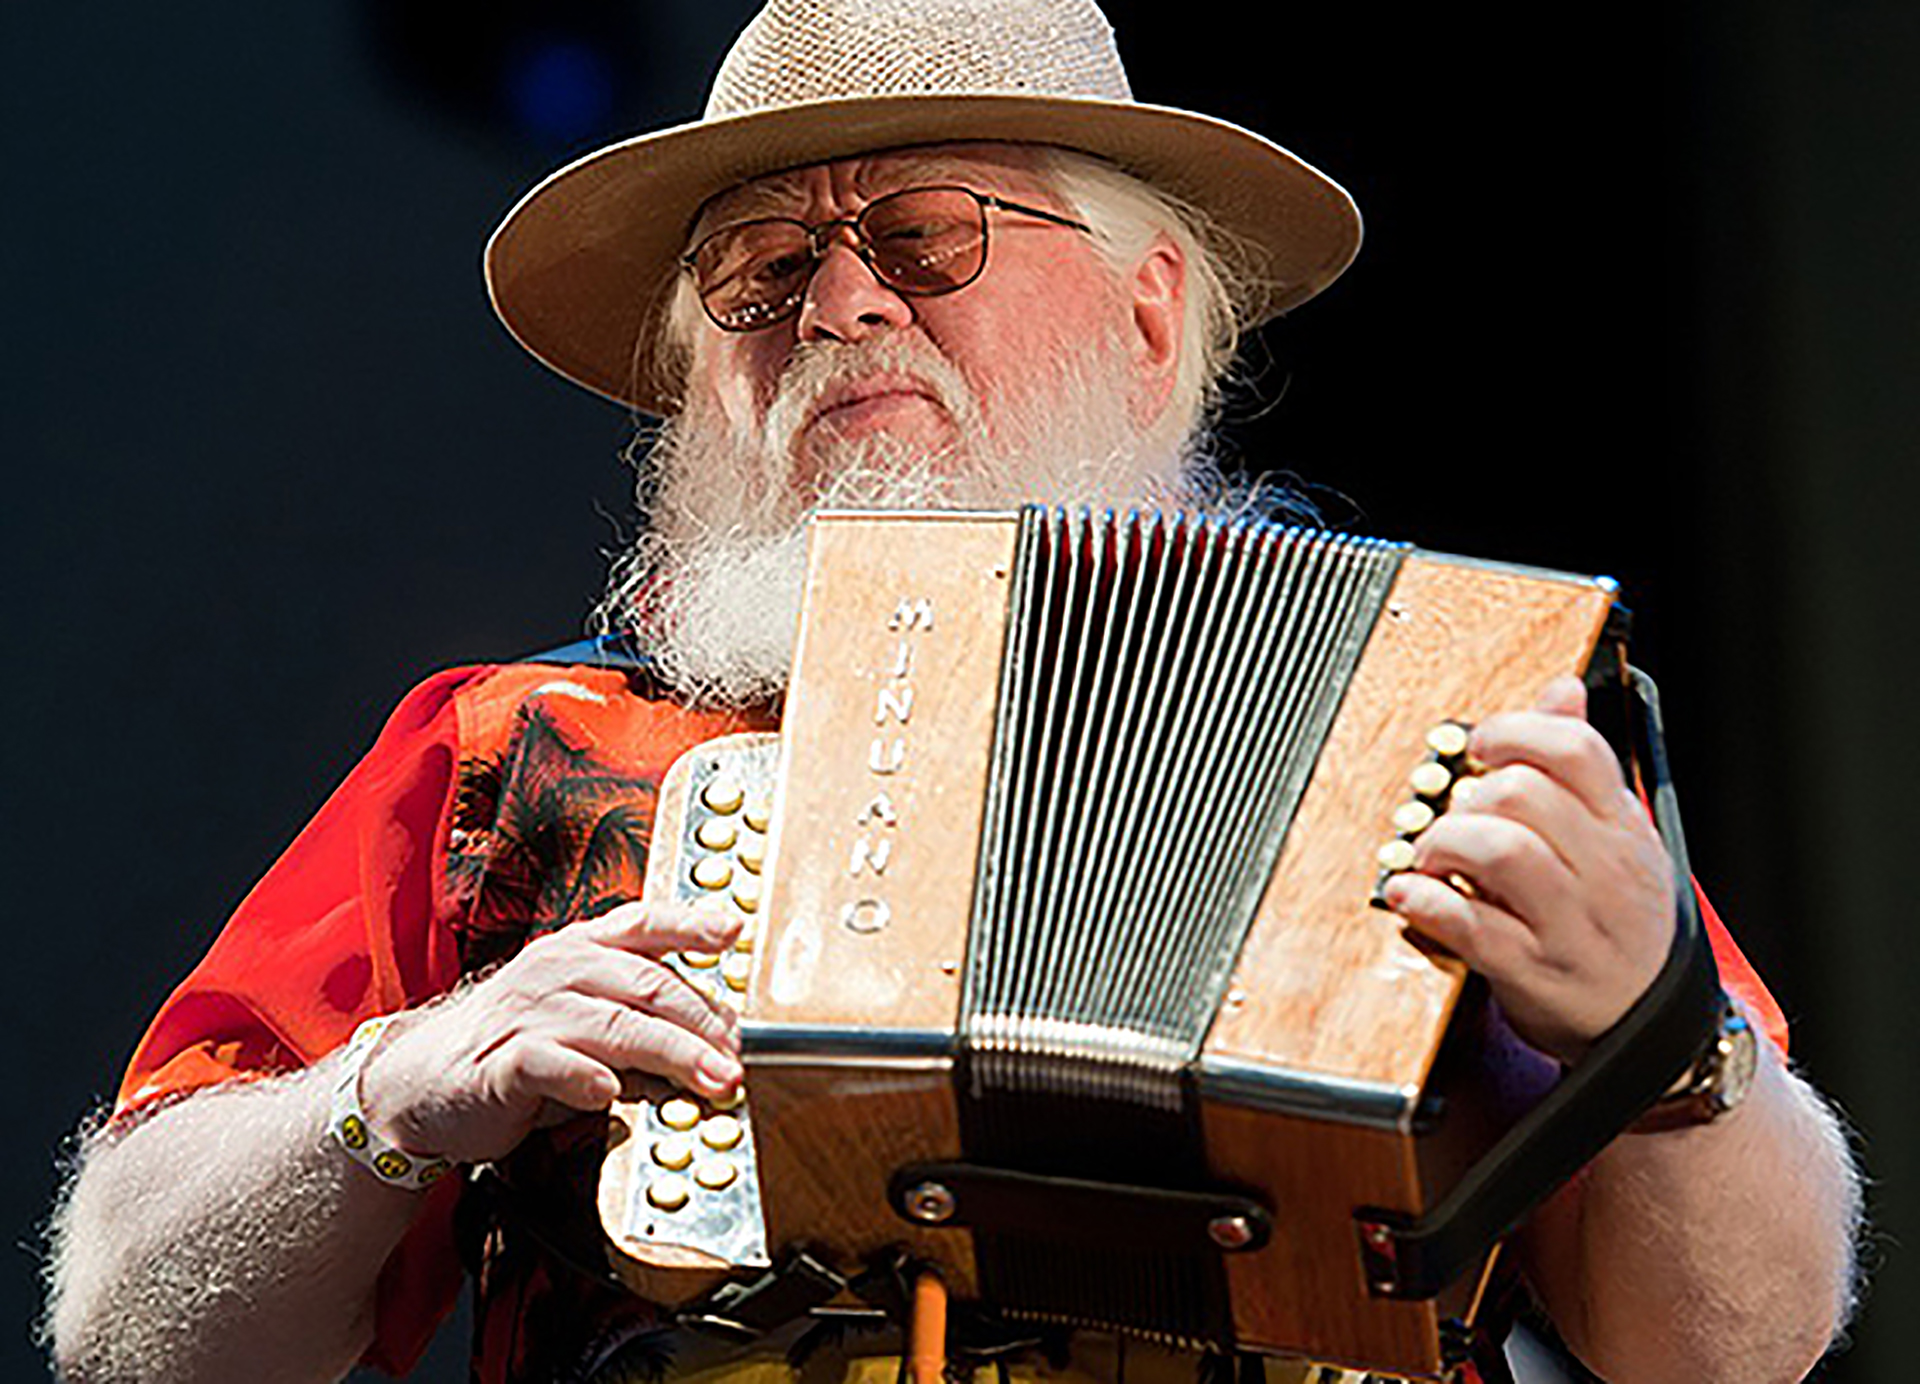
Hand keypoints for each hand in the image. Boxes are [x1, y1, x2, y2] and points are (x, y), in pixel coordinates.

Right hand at [355, 901, 742, 1163]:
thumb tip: (710, 1052)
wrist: (422, 1081)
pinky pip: (551, 1064)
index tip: (732, 931)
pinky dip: (586, 1078)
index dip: (690, 924)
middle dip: (703, 1023)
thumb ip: (641, 1029)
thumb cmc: (517, 1045)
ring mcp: (529, 1012)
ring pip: (616, 1026)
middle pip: (648, 986)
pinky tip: (612, 1093)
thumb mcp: (583, 1023)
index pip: (643, 924)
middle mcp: (558, 970)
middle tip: (738, 1058)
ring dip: (672, 1055)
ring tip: (711, 1081)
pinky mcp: (502, 1061)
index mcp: (580, 949)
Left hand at [1381, 676, 1674, 1062]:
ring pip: (1500, 852)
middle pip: (1523, 794)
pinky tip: (1409, 892)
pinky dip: (1427, 902)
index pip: (1575, 750)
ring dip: (1446, 842)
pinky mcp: (1530, 971)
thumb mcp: (1621, 837)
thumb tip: (1561, 690)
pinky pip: (1470, 926)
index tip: (1480, 744)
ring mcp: (1567, 924)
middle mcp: (1601, 871)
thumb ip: (1583, 764)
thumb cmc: (1622, 922)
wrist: (1655, 1031)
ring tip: (1432, 853)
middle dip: (1469, 794)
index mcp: (1623, 829)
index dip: (1515, 731)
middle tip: (1453, 813)